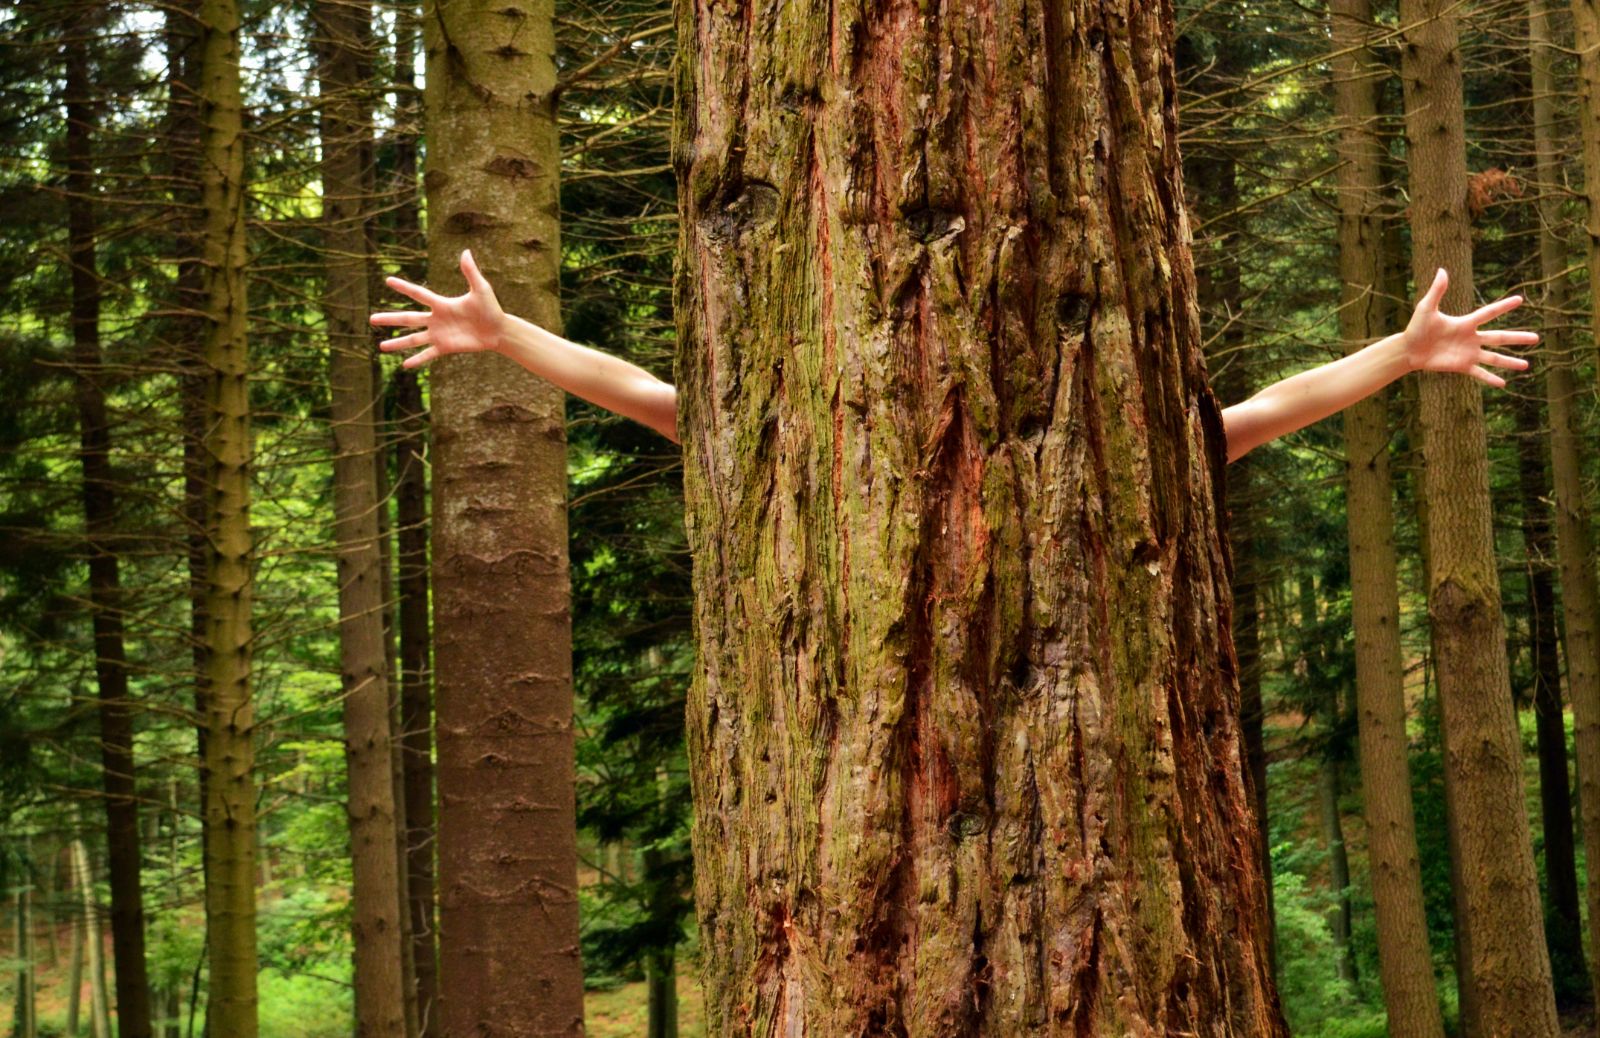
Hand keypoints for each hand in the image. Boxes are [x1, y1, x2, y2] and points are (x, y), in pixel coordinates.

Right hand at [371, 249, 506, 368]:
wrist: (498, 330)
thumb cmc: (490, 308)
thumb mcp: (481, 289)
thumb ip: (471, 272)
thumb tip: (466, 251)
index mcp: (441, 304)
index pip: (418, 294)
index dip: (404, 287)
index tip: (387, 280)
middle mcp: (436, 319)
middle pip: (408, 318)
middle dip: (390, 319)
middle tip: (371, 319)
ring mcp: (439, 334)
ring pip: (413, 339)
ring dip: (397, 343)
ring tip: (381, 347)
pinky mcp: (446, 347)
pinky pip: (428, 354)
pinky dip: (417, 360)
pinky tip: (404, 365)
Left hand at [1402, 268, 1535, 387]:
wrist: (1408, 349)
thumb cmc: (1416, 327)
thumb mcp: (1426, 308)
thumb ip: (1437, 291)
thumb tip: (1442, 270)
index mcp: (1465, 323)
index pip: (1488, 313)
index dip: (1503, 306)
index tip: (1520, 299)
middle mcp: (1471, 338)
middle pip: (1499, 337)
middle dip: (1517, 338)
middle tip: (1536, 338)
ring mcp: (1468, 353)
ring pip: (1493, 358)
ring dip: (1509, 362)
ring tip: (1526, 365)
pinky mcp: (1461, 366)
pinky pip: (1479, 373)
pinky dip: (1490, 379)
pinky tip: (1503, 384)